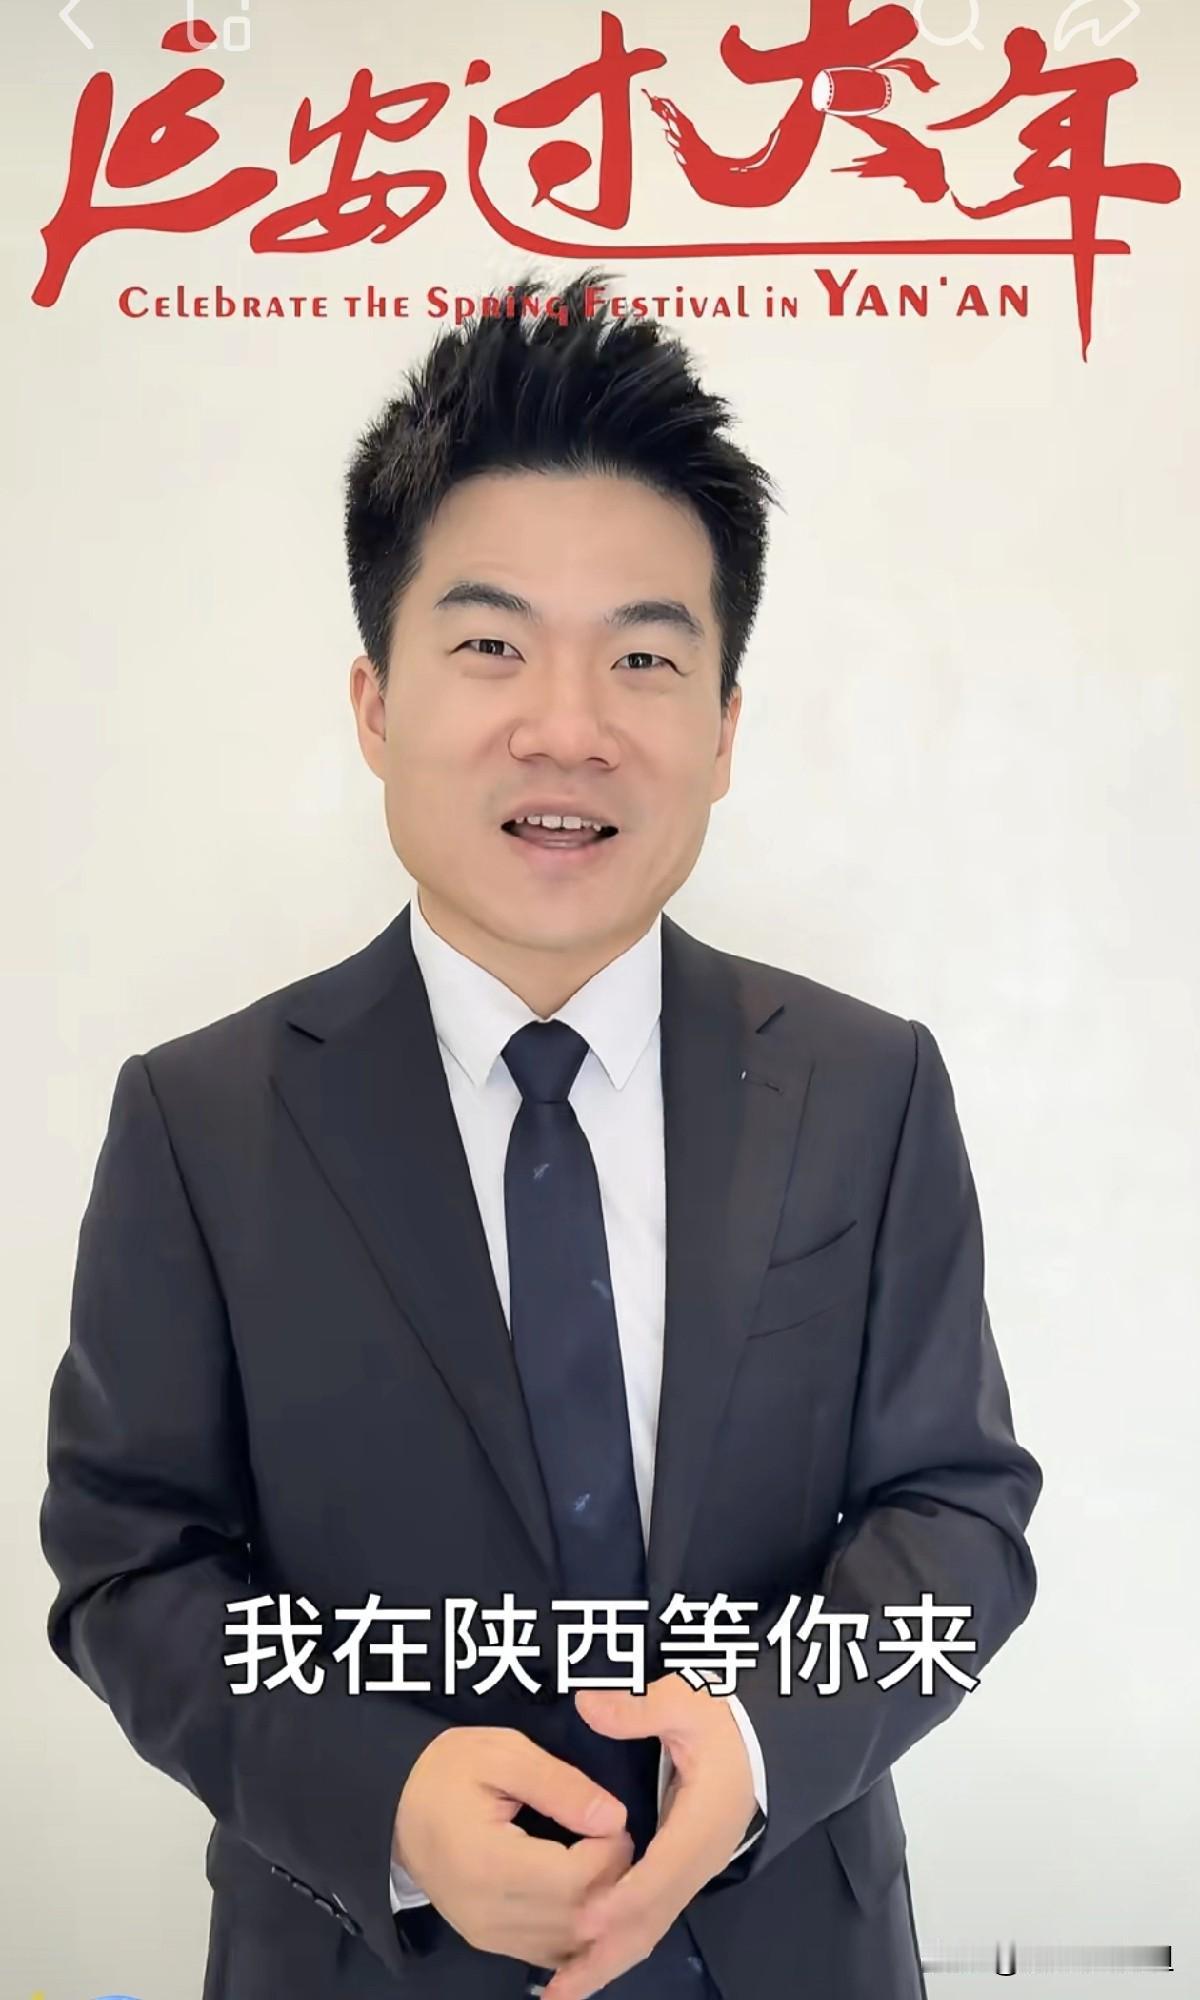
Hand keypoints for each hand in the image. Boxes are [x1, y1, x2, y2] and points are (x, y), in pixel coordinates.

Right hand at [393, 1726, 634, 1966]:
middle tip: (613, 1838)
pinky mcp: (490, 1943)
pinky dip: (579, 1930)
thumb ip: (560, 1784)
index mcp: (488, 1862)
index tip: (614, 1818)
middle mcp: (488, 1914)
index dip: (611, 1851)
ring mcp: (487, 1936)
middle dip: (613, 1880)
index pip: (575, 1879)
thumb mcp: (504, 1753)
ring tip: (600, 1860)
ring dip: (600, 1908)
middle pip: (578, 1918)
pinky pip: (551, 1952)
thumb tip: (613, 1817)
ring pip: (570, 1944)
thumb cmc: (450, 1771)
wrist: (395, 1806)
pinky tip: (586, 1893)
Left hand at [540, 1673, 757, 1999]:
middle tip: (559, 1988)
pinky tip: (584, 1956)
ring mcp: (694, 1869)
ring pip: (652, 1926)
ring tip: (561, 1989)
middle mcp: (701, 1857)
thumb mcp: (687, 1699)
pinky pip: (651, 1916)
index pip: (662, 1870)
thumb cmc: (725, 1718)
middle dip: (606, 1952)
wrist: (763, 1737)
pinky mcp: (683, 1871)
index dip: (623, 1897)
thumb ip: (640, 1706)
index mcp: (704, 1818)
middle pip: (654, 1917)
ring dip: (607, 1958)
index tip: (583, 1918)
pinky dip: (618, 1942)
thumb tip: (588, 1707)